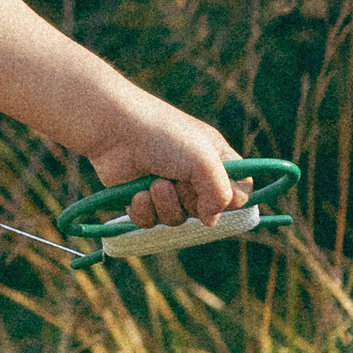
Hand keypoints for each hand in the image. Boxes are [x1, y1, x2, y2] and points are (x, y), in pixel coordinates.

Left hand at [82, 95, 247, 227]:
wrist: (112, 130)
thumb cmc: (161, 136)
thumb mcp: (204, 160)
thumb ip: (221, 194)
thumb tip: (210, 221)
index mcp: (215, 158)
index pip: (240, 191)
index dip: (233, 199)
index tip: (220, 193)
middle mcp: (192, 174)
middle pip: (208, 212)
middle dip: (192, 201)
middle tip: (178, 181)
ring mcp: (165, 186)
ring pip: (178, 219)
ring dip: (167, 204)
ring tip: (153, 183)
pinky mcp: (139, 196)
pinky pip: (150, 221)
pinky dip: (144, 209)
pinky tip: (136, 192)